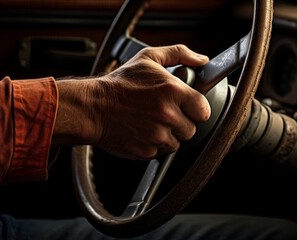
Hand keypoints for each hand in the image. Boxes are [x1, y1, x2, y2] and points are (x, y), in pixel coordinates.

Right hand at [53, 44, 210, 159]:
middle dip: (182, 122)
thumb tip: (201, 59)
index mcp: (172, 91)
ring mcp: (156, 135)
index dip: (197, 109)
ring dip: (168, 135)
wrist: (93, 107)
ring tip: (152, 122)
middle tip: (166, 113)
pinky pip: (160, 152)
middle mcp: (167, 115)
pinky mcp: (146, 151)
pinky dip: (154, 144)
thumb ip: (179, 54)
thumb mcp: (148, 58)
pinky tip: (143, 131)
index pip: (204, 110)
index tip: (190, 107)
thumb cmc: (120, 83)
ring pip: (177, 143)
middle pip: (191, 129)